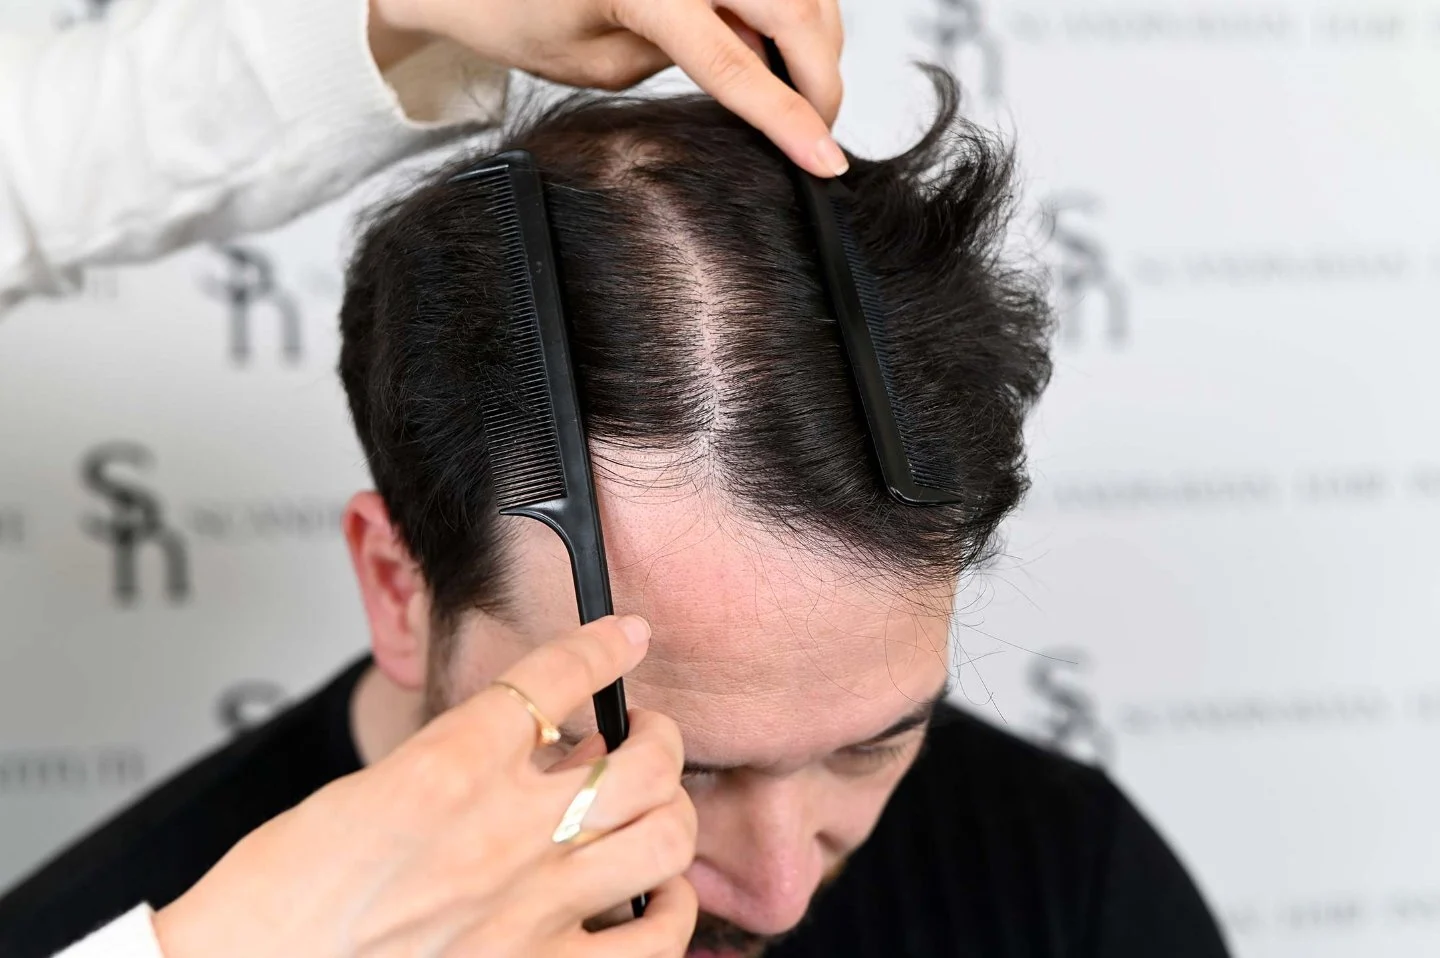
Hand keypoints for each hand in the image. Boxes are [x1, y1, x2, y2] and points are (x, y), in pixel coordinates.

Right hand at [154, 615, 698, 957]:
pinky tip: (656, 893)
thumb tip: (513, 752)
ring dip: (672, 811)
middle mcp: (504, 834)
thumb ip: (450, 767)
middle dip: (660, 735)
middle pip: (645, 759)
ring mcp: (533, 912)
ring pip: (667, 837)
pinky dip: (672, 907)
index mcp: (446, 768)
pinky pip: (656, 940)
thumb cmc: (277, 904)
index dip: (604, 646)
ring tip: (655, 806)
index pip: (556, 677)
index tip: (626, 636)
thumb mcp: (360, 794)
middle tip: (646, 736)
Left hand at [369, 0, 846, 177]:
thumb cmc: (525, 13)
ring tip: (789, 86)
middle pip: (794, 8)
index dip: (791, 118)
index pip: (737, 65)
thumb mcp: (603, 64)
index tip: (826, 161)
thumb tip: (760, 66)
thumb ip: (689, 63)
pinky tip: (765, 41)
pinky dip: (790, 9)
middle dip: (821, 76)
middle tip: (820, 129)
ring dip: (813, 38)